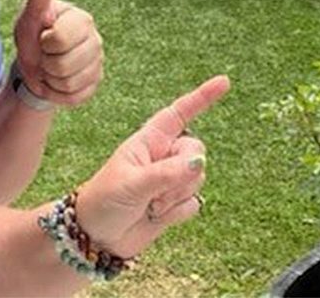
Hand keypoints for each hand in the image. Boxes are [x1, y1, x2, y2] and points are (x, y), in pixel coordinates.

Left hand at [12, 0, 102, 106]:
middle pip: (63, 65)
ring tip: (50, 68)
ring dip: (51, 80)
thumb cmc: (32, 36)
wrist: (34, 67)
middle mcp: (96, 40)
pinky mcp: (95, 85)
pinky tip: (57, 81)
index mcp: (82, 19)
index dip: (43, 44)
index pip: (58, 40)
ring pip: (70, 83)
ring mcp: (98, 64)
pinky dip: (59, 94)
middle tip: (45, 55)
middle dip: (46, 64)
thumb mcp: (30, 16)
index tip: (43, 37)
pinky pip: (75, 97)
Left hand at [70, 75, 230, 258]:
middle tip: (155, 191)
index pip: (180, 113)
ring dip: (176, 196)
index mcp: (149, 140)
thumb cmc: (104, 201)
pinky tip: (156, 216)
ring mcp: (170, 180)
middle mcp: (163, 156)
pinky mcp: (175, 204)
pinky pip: (194, 203)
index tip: (224, 82)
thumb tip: (199, 163)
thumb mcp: (132, 183)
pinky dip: (177, 213)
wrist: (95, 237)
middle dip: (184, 172)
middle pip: (197, 151)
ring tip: (150, 205)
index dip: (202, 97)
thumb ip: (167, 173)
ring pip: (198, 179)